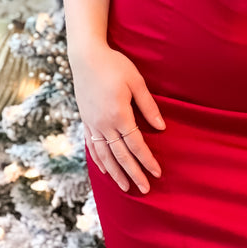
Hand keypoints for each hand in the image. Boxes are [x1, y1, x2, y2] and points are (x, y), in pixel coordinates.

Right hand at [70, 42, 165, 194]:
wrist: (86, 57)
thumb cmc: (114, 65)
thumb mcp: (136, 82)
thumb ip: (148, 106)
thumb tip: (161, 127)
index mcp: (119, 114)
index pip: (136, 144)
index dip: (147, 160)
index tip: (157, 173)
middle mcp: (103, 124)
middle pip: (120, 155)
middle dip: (133, 174)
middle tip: (145, 190)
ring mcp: (92, 124)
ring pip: (104, 155)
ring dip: (115, 173)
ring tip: (126, 187)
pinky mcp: (85, 120)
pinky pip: (92, 146)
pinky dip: (99, 160)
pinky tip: (104, 170)